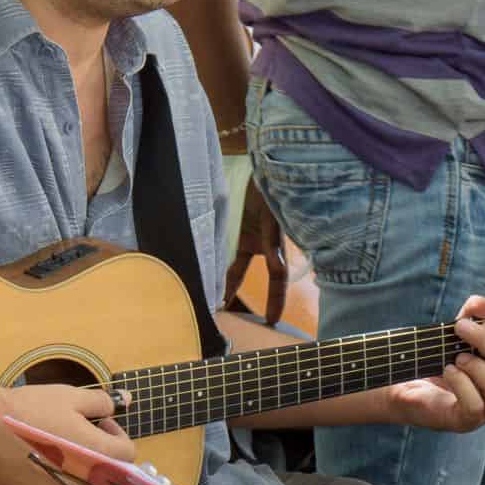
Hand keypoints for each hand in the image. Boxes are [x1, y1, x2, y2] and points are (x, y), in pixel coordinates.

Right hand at [0, 384, 134, 484]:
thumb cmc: (32, 408)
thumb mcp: (72, 396)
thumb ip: (102, 402)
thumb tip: (121, 403)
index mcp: (98, 453)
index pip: (127, 454)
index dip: (119, 435)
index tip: (103, 424)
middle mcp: (84, 481)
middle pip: (113, 481)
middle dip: (108, 462)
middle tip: (91, 445)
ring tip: (78, 467)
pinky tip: (59, 483)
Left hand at [223, 177, 287, 325]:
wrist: (267, 164)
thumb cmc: (274, 187)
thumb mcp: (274, 215)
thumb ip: (275, 242)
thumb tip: (278, 268)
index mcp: (275, 242)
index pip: (278, 278)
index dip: (276, 300)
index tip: (272, 321)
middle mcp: (265, 242)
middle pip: (262, 277)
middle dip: (256, 296)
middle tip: (245, 319)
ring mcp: (253, 235)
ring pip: (241, 265)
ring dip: (230, 282)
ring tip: (216, 302)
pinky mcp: (242, 226)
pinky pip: (231, 249)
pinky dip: (219, 263)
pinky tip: (207, 274)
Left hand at [385, 296, 484, 432]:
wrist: (410, 384)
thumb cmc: (443, 356)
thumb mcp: (459, 328)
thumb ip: (474, 311)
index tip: (484, 322)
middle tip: (460, 329)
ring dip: (477, 366)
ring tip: (457, 357)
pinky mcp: (467, 420)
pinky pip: (475, 405)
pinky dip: (461, 382)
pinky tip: (448, 372)